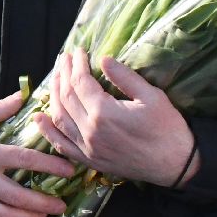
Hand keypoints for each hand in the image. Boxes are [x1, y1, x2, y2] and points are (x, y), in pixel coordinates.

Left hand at [36, 49, 197, 185]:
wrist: (177, 165)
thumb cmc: (168, 129)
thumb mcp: (152, 97)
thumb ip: (125, 77)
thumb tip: (103, 59)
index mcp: (104, 114)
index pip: (80, 82)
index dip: (76, 64)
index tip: (78, 51)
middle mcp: (90, 131)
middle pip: (65, 97)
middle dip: (62, 74)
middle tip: (64, 58)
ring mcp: (87, 148)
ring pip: (59, 118)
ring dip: (53, 95)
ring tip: (55, 77)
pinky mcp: (89, 160)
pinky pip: (61, 145)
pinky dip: (48, 131)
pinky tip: (39, 118)